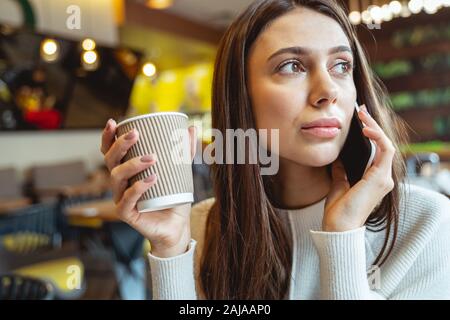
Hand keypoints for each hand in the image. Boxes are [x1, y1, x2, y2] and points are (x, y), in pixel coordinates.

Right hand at [101, 118, 197, 256]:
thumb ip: (185, 151)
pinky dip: (138, 188)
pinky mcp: (127, 214)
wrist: (178, 226)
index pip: (110, 151)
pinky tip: (152, 179)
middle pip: (110, 161)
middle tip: (135, 134)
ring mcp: (121, 199)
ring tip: (152, 158)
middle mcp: (120, 183)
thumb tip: (191, 128)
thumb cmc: (174, 197)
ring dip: (132, 165)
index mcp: (127, 171)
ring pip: (116, 178)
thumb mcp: (181, 171)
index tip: (114, 122)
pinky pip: (126, 200)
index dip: (107, 137)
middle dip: (120, 145)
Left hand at [323, 105, 395, 231]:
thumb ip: (341, 170)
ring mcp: (384, 179)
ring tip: (362, 115)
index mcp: (374, 179)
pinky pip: (385, 151)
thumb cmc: (338, 210)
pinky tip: (366, 129)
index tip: (359, 119)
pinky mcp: (381, 178)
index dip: (370, 133)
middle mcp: (383, 178)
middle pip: (382, 145)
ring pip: (386, 144)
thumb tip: (338, 157)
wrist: (338, 227)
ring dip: (375, 127)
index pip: (377, 151)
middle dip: (372, 125)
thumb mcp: (338, 183)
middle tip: (361, 110)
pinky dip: (378, 137)